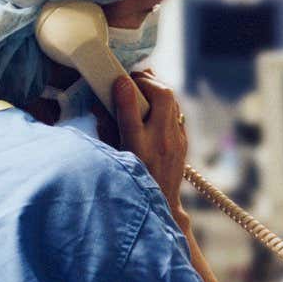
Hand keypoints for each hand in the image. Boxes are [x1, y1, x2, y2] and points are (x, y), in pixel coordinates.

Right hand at [112, 72, 186, 217]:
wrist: (161, 204)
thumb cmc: (130, 181)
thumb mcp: (111, 156)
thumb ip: (105, 128)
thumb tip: (99, 101)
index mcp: (137, 149)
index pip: (133, 115)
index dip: (126, 92)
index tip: (119, 79)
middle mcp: (160, 144)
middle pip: (163, 99)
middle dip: (148, 81)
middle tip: (133, 77)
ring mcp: (176, 143)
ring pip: (173, 103)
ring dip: (157, 88)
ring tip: (143, 83)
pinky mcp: (183, 142)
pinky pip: (177, 112)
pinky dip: (165, 101)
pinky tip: (154, 100)